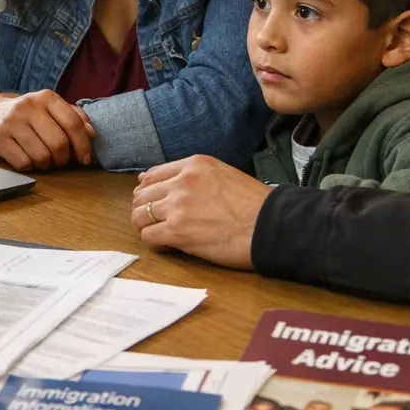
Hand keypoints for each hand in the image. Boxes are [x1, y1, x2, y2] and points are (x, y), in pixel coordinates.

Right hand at [0, 88, 95, 169]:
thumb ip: (72, 117)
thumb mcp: (48, 109)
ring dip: (46, 164)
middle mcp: (28, 106)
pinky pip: (23, 163)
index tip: (84, 158)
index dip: (83, 145)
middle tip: (60, 160)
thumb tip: (91, 133)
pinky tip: (26, 158)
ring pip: (42, 156)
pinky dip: (29, 166)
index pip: (73, 123)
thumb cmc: (25, 115)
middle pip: (59, 143)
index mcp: (45, 97)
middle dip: (63, 159)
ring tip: (41, 158)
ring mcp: (11, 122)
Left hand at [130, 154, 272, 267]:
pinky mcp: (177, 231)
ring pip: (140, 215)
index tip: (152, 202)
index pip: (153, 175)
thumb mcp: (223, 175)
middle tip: (153, 221)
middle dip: (144, 209)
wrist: (270, 225)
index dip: (148, 191)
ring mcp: (177, 206)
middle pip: (142, 195)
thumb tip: (169, 185)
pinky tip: (166, 245)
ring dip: (145, 226)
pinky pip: (148, 236)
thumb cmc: (254, 205)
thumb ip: (195, 177)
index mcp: (194, 165)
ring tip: (158, 233)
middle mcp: (182, 181)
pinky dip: (154, 242)